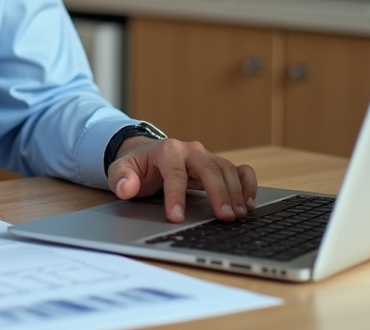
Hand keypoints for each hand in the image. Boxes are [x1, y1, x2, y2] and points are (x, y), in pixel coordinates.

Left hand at [107, 137, 256, 222]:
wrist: (147, 155)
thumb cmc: (137, 166)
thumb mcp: (120, 170)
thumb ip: (121, 178)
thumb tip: (125, 188)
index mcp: (167, 150)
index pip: (174, 173)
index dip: (176, 196)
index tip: (176, 218)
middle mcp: (190, 150)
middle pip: (208, 169)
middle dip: (218, 193)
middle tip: (224, 217)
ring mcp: (207, 157)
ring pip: (226, 169)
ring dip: (235, 192)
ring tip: (238, 215)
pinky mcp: (217, 165)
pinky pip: (238, 170)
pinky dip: (247, 183)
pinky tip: (249, 203)